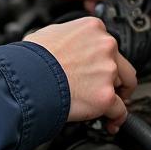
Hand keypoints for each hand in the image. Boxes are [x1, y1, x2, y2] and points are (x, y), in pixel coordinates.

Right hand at [25, 17, 136, 132]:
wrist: (28, 76)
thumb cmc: (32, 57)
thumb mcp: (50, 34)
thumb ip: (68, 38)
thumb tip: (64, 44)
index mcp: (93, 28)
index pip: (108, 45)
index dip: (103, 60)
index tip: (99, 69)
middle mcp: (105, 46)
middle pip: (122, 65)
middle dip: (116, 79)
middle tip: (108, 88)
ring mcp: (107, 70)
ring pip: (122, 87)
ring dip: (114, 97)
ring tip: (105, 107)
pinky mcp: (105, 95)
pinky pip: (119, 110)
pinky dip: (115, 117)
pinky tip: (110, 121)